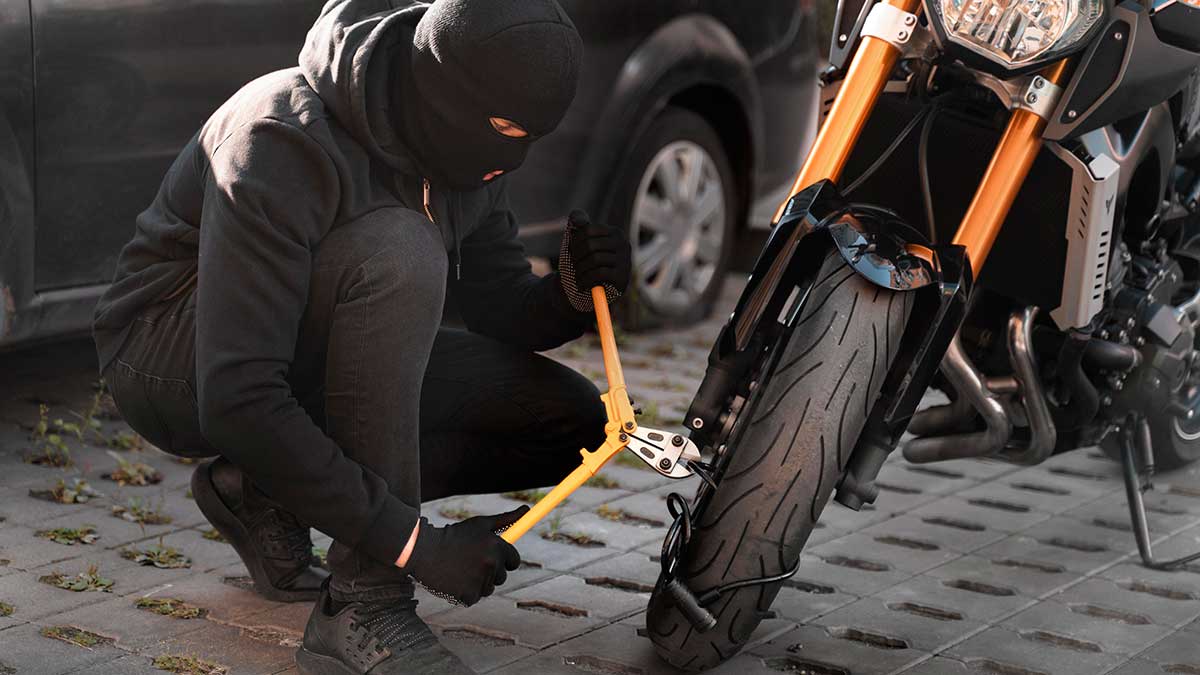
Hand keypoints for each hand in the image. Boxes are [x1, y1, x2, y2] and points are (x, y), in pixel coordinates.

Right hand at [401, 506, 526, 605]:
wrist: (424, 550)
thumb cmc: (455, 535)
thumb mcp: (480, 524)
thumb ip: (506, 519)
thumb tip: (526, 509)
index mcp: (497, 547)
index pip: (514, 560)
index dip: (504, 559)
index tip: (492, 556)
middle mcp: (491, 564)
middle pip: (502, 576)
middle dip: (490, 571)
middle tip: (470, 561)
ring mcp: (480, 581)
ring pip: (488, 588)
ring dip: (478, 582)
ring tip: (460, 569)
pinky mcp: (468, 596)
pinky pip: (475, 597)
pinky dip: (466, 592)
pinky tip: (454, 579)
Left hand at [558, 210, 631, 312]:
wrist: (594, 292)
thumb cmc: (586, 264)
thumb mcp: (580, 243)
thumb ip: (578, 225)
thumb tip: (576, 219)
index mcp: (614, 232)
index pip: (587, 230)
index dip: (574, 242)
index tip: (571, 253)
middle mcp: (623, 244)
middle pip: (590, 245)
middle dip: (576, 257)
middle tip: (571, 267)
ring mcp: (625, 260)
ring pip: (594, 259)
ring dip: (579, 270)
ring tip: (576, 277)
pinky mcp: (622, 277)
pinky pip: (599, 273)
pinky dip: (586, 279)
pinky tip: (581, 285)